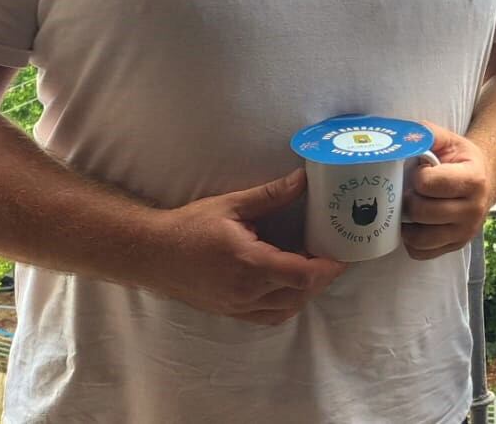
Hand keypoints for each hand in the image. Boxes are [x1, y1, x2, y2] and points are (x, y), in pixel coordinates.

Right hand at [137, 169, 347, 324]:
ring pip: (286, 309)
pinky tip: (290, 286)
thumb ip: (271, 195)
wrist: (152, 254)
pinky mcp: (230, 312)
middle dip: (322, 278)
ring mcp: (237, 306)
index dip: (328, 268)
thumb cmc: (189, 227)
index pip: (301, 275)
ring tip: (314, 269)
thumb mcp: (231, 205)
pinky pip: (269, 317)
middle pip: (300, 294)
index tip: (343, 255)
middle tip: (333, 257)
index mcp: (248, 263)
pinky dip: (287, 304)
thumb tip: (303, 178)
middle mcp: (245, 291)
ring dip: (306, 293)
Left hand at [404, 122, 495, 259]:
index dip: (418, 176)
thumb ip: (427, 134)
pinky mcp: (456, 246)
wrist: (485, 181)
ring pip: (420, 238)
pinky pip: (421, 253)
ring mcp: (465, 232)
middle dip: (409, 199)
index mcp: (473, 179)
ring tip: (410, 208)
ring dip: (407, 223)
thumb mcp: (449, 140)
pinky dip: (412, 241)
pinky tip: (415, 224)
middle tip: (411, 190)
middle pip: (422, 212)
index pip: (430, 184)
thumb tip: (401, 138)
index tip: (421, 171)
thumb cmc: (460, 160)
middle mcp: (473, 209)